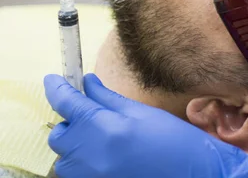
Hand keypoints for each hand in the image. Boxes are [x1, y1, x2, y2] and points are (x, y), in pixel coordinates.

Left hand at [44, 74, 247, 177]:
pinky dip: (83, 163)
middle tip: (90, 113)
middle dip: (70, 121)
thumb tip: (86, 83)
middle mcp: (90, 157)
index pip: (67, 103)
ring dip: (76, 144)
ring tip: (102, 138)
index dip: (57, 88)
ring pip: (64, 158)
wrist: (195, 177)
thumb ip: (107, 98)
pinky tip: (106, 156)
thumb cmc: (172, 142)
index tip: (53, 79)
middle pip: (59, 135)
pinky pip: (76, 174)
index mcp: (103, 129)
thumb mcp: (140, 112)